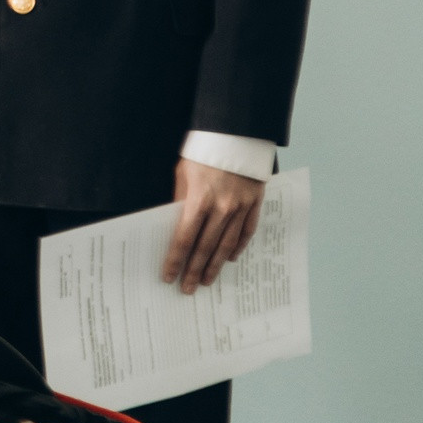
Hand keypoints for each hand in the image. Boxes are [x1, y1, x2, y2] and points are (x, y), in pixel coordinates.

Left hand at [163, 157, 265, 292]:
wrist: (236, 134)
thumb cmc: (203, 153)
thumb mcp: (182, 174)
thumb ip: (179, 200)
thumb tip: (173, 225)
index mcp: (199, 200)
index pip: (184, 239)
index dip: (175, 260)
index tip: (168, 275)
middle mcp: (222, 208)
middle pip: (205, 247)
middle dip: (194, 270)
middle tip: (187, 288)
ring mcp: (241, 207)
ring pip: (226, 244)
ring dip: (215, 265)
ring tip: (207, 281)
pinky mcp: (255, 203)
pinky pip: (246, 232)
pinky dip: (237, 247)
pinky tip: (230, 258)